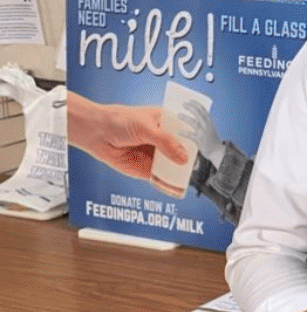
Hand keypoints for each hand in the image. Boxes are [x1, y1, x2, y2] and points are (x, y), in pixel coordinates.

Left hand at [67, 91, 187, 180]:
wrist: (96, 133)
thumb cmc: (119, 121)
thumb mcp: (146, 127)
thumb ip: (166, 142)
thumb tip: (183, 158)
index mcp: (169, 124)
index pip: (189, 133)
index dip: (197, 141)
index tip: (205, 149)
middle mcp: (166, 141)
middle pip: (184, 153)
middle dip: (190, 161)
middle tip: (195, 168)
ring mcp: (158, 156)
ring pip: (174, 168)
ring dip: (180, 175)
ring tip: (186, 181)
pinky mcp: (148, 170)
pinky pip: (162, 179)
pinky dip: (169, 186)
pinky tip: (176, 189)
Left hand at [178, 99, 223, 163]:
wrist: (217, 151)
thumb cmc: (211, 140)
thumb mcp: (210, 129)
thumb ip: (204, 123)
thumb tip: (195, 118)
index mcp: (210, 122)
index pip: (203, 110)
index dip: (196, 104)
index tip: (190, 100)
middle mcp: (207, 125)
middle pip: (198, 113)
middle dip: (190, 107)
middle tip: (183, 104)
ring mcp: (203, 132)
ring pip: (193, 122)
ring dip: (185, 117)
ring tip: (178, 115)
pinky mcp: (199, 139)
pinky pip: (190, 135)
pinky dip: (184, 133)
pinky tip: (179, 131)